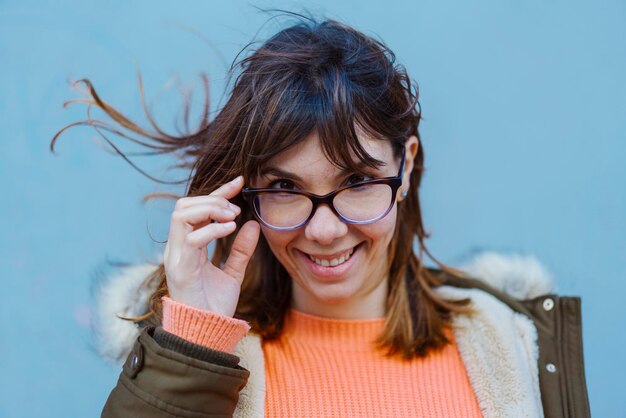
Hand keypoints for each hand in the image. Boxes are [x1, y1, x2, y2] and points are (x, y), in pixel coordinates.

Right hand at [163, 176, 260, 316]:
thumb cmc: (214, 305)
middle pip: (183, 205)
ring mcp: (176, 256)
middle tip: (235, 208)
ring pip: (181, 215)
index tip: (240, 182)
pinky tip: (230, 229)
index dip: (218, 192)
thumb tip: (253, 224)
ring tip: (232, 216)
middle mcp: (177, 247)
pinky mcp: (180, 268)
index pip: (197, 208)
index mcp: (187, 245)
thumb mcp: (233, 272)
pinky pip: (190, 238)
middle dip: (211, 198)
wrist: (206, 333)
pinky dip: (211, 228)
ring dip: (209, 209)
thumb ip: (241, 249)